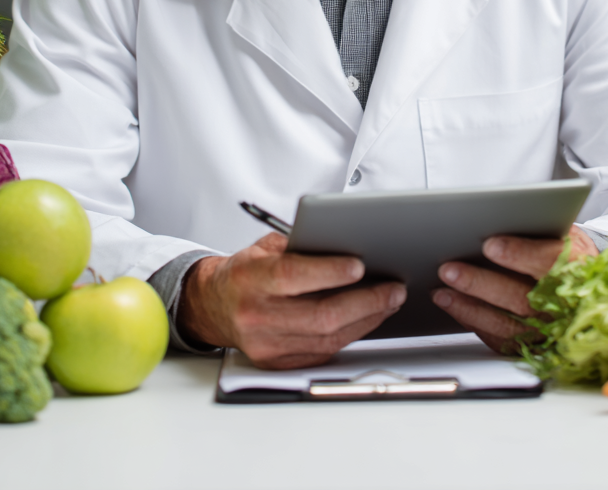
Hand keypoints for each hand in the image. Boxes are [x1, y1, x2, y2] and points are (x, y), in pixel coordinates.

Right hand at [180, 233, 405, 368]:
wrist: (215, 306)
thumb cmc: (246, 271)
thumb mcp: (266, 247)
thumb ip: (301, 245)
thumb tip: (348, 243)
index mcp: (249, 279)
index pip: (292, 276)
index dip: (328, 272)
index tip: (360, 265)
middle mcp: (256, 315)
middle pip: (319, 315)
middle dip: (365, 301)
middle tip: (393, 287)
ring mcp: (267, 346)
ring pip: (328, 338)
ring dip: (366, 319)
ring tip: (389, 300)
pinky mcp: (279, 363)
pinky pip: (325, 351)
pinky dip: (352, 333)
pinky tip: (369, 317)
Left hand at [431, 225, 597, 353]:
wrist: (591, 290)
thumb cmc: (568, 254)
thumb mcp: (564, 232)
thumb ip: (540, 226)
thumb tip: (503, 214)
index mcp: (578, 268)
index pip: (551, 262)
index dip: (520, 254)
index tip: (490, 245)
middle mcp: (566, 305)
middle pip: (523, 299)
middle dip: (482, 284)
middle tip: (449, 269)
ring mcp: (550, 330)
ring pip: (508, 325)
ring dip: (470, 308)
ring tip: (441, 291)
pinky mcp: (534, 346)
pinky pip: (502, 340)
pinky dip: (475, 323)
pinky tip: (454, 306)